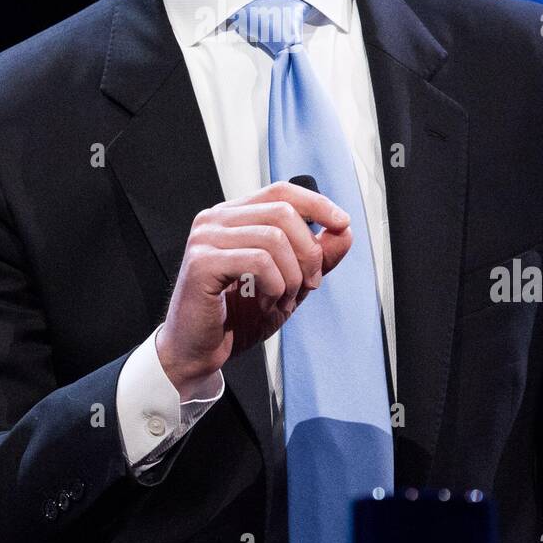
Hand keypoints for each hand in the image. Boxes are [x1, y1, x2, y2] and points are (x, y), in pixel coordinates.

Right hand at [155, 180, 352, 396]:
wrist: (198, 351)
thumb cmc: (235, 317)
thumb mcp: (288, 284)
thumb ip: (316, 258)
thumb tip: (344, 232)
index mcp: (234, 216)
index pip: (281, 192)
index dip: (316, 203)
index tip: (342, 223)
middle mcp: (216, 219)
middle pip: (282, 212)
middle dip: (309, 252)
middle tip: (310, 284)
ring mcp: (206, 238)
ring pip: (274, 237)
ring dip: (292, 275)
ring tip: (285, 299)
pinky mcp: (202, 262)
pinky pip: (258, 261)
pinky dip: (275, 285)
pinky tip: (267, 302)